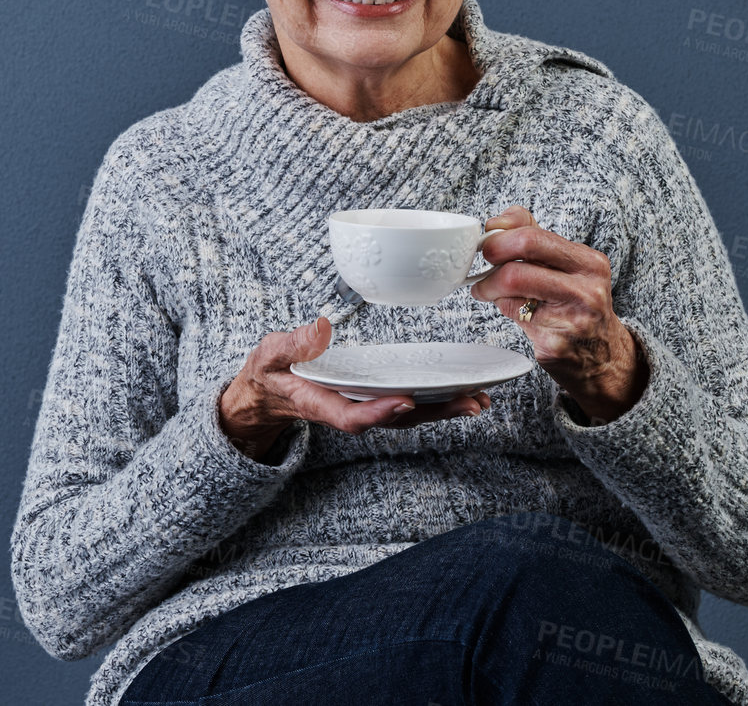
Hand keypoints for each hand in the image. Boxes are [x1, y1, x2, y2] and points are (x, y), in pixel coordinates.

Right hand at [217, 316, 491, 461]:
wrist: (268, 394)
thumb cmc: (269, 372)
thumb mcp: (269, 354)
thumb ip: (292, 344)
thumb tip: (321, 328)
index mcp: (320, 403)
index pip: (352, 416)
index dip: (380, 412)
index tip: (407, 401)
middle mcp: (348, 411)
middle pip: (394, 420)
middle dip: (433, 413)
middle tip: (471, 402)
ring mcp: (363, 407)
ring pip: (408, 416)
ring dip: (444, 409)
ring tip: (479, 400)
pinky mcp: (373, 400)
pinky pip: (409, 405)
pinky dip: (437, 401)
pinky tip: (463, 392)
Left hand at [470, 205, 647, 423]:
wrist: (603, 356)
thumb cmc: (578, 303)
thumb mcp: (569, 265)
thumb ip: (534, 235)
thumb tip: (497, 222)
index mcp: (590, 263)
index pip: (532, 237)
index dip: (500, 239)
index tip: (489, 245)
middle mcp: (586, 290)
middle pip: (518, 265)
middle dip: (490, 265)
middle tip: (482, 271)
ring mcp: (572, 320)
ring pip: (511, 290)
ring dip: (490, 288)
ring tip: (490, 291)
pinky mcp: (554, 345)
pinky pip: (514, 317)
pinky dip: (507, 310)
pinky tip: (516, 312)